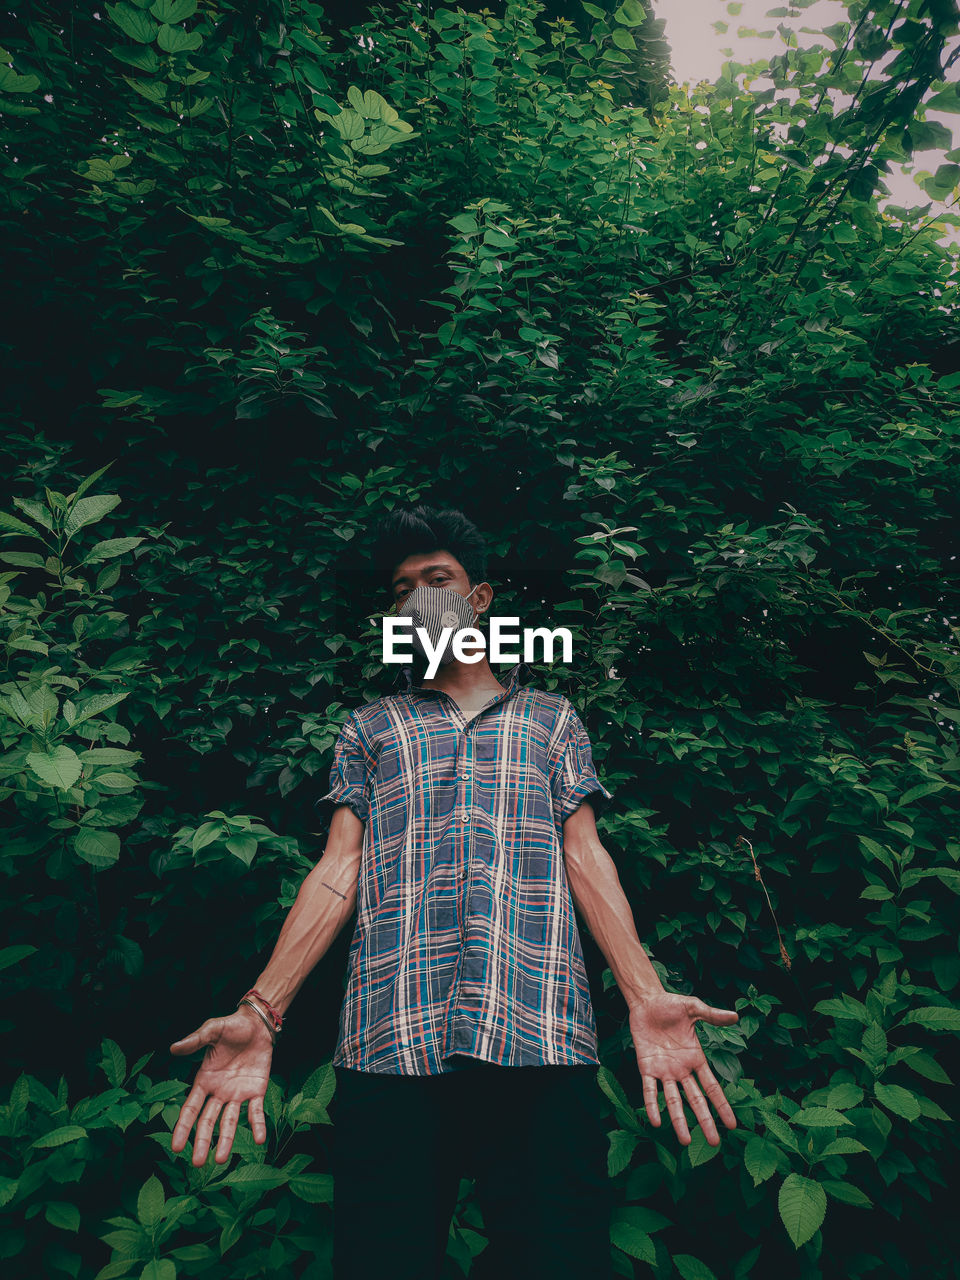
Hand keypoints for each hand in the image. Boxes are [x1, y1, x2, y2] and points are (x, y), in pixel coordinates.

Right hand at [168, 1005, 274, 1165]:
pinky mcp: (256, 1091)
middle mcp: (219, 1092)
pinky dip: (257, 1125)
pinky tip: (260, 1139)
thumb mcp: (212, 1030)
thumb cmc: (231, 1026)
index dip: (183, 1128)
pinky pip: (256, 1111)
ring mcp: (238, 1094)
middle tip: (198, 1163)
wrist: (257, 1024)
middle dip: (202, 1142)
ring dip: (226, 1141)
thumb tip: (173, 1048)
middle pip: (208, 1121)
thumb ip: (195, 1040)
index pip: (191, 1109)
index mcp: (205, 1081)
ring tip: (220, 1160)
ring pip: (230, 1122)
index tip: (176, 1147)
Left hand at [628, 990, 738, 1146]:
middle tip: (714, 1143)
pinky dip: (652, 1105)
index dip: (721, 1105)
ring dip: (678, 1120)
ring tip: (685, 1141)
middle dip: (705, 1121)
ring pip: (673, 1100)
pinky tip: (656, 1121)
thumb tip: (735, 1015)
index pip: (712, 1087)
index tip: (732, 1125)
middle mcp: (681, 1070)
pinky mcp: (646, 1067)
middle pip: (695, 1100)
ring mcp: (664, 1071)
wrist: (646, 1001)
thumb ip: (712, 1015)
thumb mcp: (694, 1008)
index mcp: (695, 1059)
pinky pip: (649, 1090)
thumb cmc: (671, 1005)